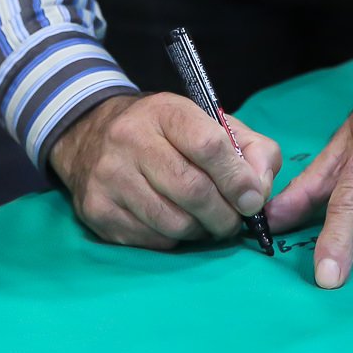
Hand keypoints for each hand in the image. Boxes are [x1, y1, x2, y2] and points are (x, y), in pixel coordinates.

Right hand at [47, 93, 281, 249]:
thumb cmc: (165, 134)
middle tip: (233, 221)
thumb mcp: (209, 124)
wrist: (92, 136)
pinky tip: (173, 223)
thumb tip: (259, 192)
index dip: (237, 179)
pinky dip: (172, 240)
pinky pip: (151, 241)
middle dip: (224, 215)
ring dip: (200, 231)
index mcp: (164, 112)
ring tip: (204, 222)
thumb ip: (250, 150)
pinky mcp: (97, 211)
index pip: (209, 146)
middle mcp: (130, 140)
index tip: (252, 200)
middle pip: (193, 191)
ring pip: (173, 223)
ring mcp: (109, 177)